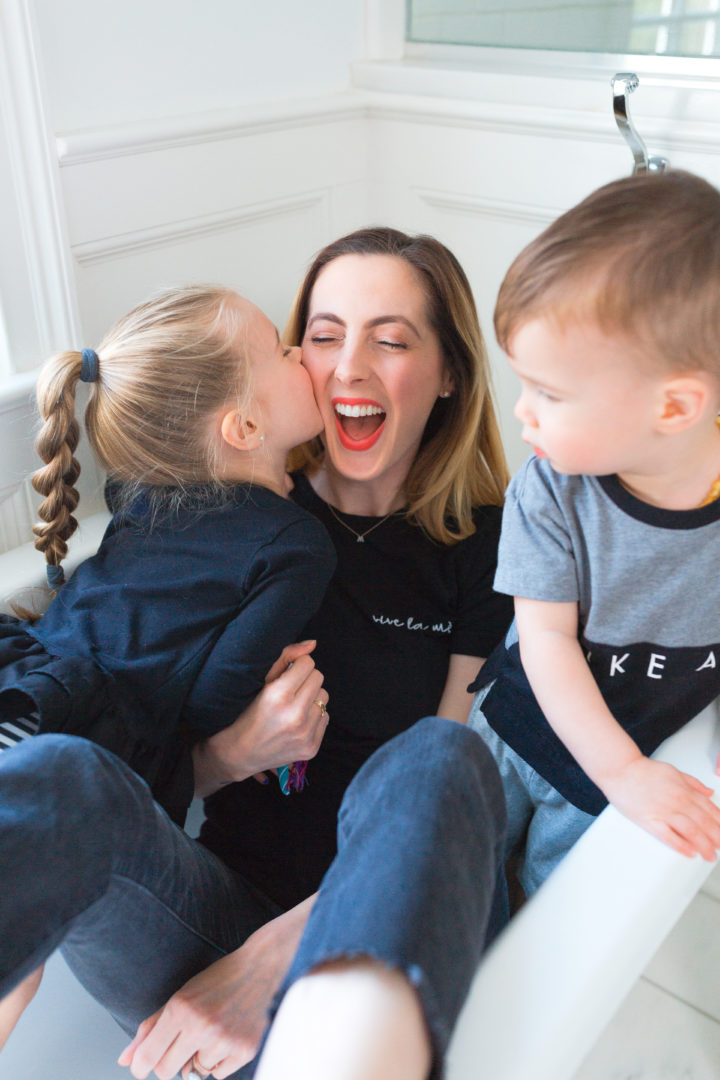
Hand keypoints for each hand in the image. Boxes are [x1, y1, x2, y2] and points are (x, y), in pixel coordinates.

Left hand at [117, 897, 314, 1079]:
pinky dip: (218, 1062)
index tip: (142, 1065)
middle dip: (169, 1061)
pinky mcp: (244, 1050)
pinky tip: (227, 1037)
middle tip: (182, 1042)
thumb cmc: (216, 981)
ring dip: (198, 1058)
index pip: (148, 1058)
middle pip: (167, 1071)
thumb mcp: (179, 997)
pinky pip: (218, 1075)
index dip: (141, 1066)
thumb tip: (124, 1060)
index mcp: (180, 1009)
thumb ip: (150, 1028)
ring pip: (194, 1073)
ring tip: (213, 1031)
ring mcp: (224, 1040)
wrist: (260, 968)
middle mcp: (200, 1026)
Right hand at [192, 641, 328, 796]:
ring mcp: (305, 734)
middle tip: (290, 690)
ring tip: (293, 707)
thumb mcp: (261, 681)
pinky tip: (297, 723)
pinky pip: (326, 717)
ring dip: (311, 698)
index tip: (287, 674)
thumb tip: (313, 643)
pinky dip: (313, 717)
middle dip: (305, 680)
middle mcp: (294, 715)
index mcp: (278, 695)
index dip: (297, 666)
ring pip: (324, 697)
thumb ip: (286, 657)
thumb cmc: (248, 712)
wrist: (240, 753)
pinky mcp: (312, 748)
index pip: (308, 663)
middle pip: (319, 678)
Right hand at [602, 755, 719, 859]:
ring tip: (710, 855)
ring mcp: (663, 811)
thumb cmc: (643, 770)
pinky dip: (681, 845)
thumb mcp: (674, 771)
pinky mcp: (649, 820)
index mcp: (684, 789)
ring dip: (704, 845)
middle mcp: (677, 800)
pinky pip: (668, 836)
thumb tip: (710, 792)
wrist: (620, 769)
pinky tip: (690, 852)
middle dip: (717, 838)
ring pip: (691, 831)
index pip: (709, 809)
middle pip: (704, 822)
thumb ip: (693, 783)